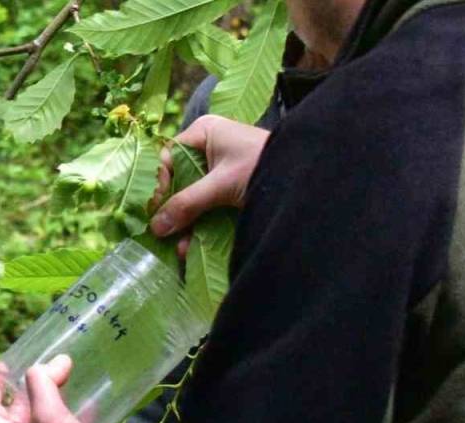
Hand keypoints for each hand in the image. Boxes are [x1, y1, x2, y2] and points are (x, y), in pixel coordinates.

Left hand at [0, 357, 122, 422]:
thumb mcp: (47, 415)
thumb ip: (43, 384)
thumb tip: (54, 362)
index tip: (0, 364)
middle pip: (14, 412)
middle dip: (26, 387)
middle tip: (42, 366)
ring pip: (41, 420)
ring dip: (50, 398)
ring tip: (64, 377)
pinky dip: (73, 414)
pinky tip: (90, 402)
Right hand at [149, 115, 269, 247]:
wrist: (308, 178)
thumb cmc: (263, 166)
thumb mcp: (221, 184)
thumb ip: (187, 203)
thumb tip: (156, 227)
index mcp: (203, 133)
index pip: (167, 158)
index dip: (159, 184)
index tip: (157, 210)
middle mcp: (206, 148)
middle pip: (176, 181)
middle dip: (171, 210)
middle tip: (162, 233)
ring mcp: (217, 169)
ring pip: (189, 197)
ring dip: (183, 223)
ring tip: (179, 246)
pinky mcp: (227, 190)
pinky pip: (204, 206)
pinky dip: (197, 225)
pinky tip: (191, 245)